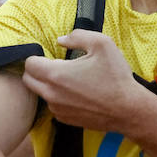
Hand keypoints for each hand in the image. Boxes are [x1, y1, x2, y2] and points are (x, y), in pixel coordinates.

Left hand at [21, 30, 151, 133]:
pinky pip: (53, 106)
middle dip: (37, 71)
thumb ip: (77, 36)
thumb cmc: (115, 76)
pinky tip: (76, 94)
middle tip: (56, 66)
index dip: (38, 56)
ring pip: (40, 93)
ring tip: (70, 80)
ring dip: (48, 85)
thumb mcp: (102, 44)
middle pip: (28, 80)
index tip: (51, 56)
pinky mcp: (65, 119)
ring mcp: (57, 109)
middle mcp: (51, 94)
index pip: (29, 64)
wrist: (128, 109)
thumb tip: (60, 40)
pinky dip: (58, 98)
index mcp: (56, 74)